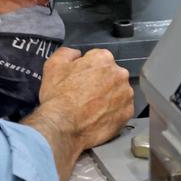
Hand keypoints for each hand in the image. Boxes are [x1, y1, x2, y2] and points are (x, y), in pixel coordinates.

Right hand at [22, 48, 134, 180]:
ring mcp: (126, 94)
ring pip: (118, 92)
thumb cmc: (58, 96)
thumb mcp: (53, 66)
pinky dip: (113, 112)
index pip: (98, 58)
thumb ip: (67, 53)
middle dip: (101, 82)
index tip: (80, 79)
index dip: (87, 69)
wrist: (63, 127)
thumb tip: (76, 54)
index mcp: (103, 58)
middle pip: (111, 74)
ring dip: (109, 97)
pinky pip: (122, 109)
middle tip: (85, 94)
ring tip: (91, 108)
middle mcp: (119, 74)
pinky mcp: (128, 113)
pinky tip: (99, 117)